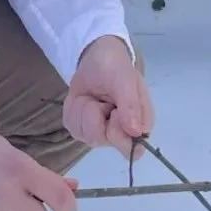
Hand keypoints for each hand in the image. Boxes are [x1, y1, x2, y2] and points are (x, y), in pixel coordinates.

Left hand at [64, 35, 154, 160]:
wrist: (96, 58)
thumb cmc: (116, 68)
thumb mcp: (126, 80)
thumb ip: (131, 105)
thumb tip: (136, 132)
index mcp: (139, 125)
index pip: (133, 151)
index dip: (118, 134)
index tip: (113, 112)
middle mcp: (120, 134)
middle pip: (101, 140)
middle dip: (96, 115)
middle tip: (102, 99)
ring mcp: (98, 133)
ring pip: (83, 133)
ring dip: (84, 109)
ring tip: (93, 96)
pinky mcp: (80, 128)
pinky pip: (71, 125)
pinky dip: (74, 108)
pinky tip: (83, 98)